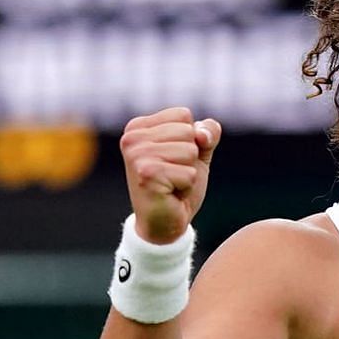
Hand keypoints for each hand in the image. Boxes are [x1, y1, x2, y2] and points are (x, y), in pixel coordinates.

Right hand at [119, 106, 221, 243]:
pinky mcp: (147, 175)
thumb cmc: (177, 185)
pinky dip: (187, 187)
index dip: (189, 139)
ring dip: (188, 172)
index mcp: (138, 127)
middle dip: (189, 157)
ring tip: (171, 184)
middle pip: (187, 131)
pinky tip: (170, 194)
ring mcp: (137, 156)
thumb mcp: (197, 152)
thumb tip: (201, 134)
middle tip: (172, 175)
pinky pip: (190, 173)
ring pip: (190, 151)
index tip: (172, 159)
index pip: (183, 115)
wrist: (164, 224)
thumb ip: (207, 133)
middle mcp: (132, 139)